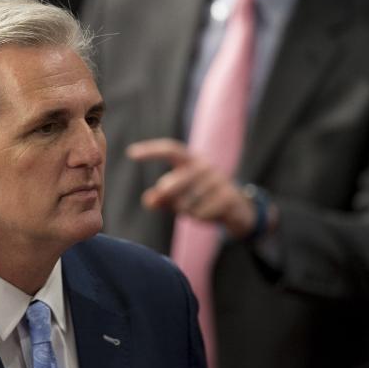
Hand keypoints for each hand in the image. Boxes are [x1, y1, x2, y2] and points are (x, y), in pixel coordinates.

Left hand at [127, 138, 257, 236]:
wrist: (238, 209)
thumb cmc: (202, 199)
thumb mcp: (180, 197)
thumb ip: (162, 198)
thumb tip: (148, 200)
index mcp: (191, 161)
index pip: (170, 149)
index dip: (151, 151)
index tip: (130, 153)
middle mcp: (204, 166)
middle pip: (173, 182)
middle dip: (166, 198)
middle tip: (168, 203)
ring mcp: (218, 180)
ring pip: (186, 202)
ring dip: (185, 211)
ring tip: (194, 209)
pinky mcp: (228, 196)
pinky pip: (201, 212)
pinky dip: (199, 218)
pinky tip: (207, 215)